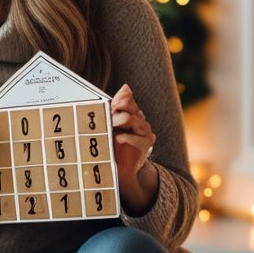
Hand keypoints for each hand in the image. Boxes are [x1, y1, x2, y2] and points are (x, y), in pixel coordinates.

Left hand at [110, 83, 159, 213]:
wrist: (121, 166)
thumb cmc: (114, 143)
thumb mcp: (112, 123)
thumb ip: (118, 106)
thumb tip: (126, 87)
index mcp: (131, 112)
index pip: (127, 99)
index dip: (117, 101)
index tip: (109, 107)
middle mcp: (140, 119)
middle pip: (130, 107)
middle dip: (116, 110)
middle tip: (107, 115)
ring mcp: (145, 131)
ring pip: (132, 119)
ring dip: (118, 122)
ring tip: (110, 126)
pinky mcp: (146, 143)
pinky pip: (137, 138)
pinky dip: (126, 138)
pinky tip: (117, 139)